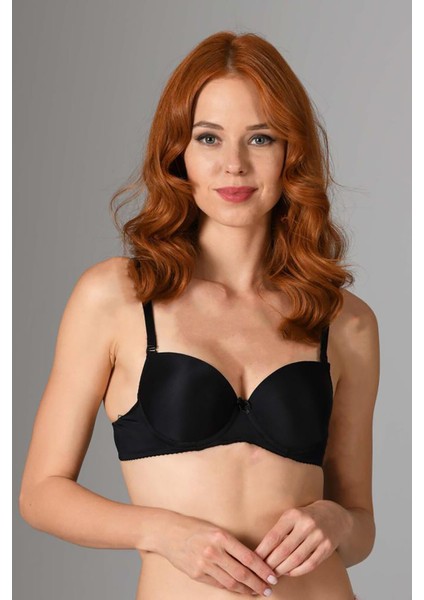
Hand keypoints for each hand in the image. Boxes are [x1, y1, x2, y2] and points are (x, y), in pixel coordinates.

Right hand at [156, 512, 278, 594]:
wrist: (168, 532)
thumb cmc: (195, 528)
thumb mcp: (216, 530)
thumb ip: (232, 544)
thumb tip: (253, 560)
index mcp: (222, 537)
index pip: (248, 557)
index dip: (263, 570)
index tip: (273, 577)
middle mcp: (214, 551)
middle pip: (242, 574)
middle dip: (258, 584)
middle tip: (268, 589)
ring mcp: (204, 564)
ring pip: (231, 583)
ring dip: (246, 589)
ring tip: (256, 591)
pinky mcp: (196, 574)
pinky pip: (218, 584)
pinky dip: (231, 589)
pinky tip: (239, 590)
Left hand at [253, 500, 351, 577]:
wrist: (334, 515)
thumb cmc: (306, 517)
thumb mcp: (292, 516)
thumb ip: (280, 530)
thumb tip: (262, 551)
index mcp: (293, 515)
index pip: (274, 536)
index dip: (263, 550)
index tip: (254, 560)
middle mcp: (306, 524)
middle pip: (284, 550)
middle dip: (271, 563)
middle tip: (263, 572)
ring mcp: (318, 536)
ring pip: (296, 559)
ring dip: (283, 570)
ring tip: (274, 574)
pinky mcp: (327, 547)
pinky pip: (310, 564)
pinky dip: (297, 571)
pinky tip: (289, 572)